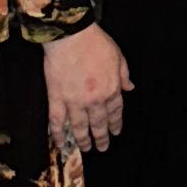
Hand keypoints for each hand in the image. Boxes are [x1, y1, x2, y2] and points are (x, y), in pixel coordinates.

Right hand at [42, 23, 131, 153]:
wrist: (71, 37)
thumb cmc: (96, 43)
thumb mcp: (118, 57)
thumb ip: (124, 75)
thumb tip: (130, 88)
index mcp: (111, 89)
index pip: (115, 111)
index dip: (115, 123)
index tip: (116, 132)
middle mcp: (95, 100)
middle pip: (99, 123)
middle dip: (101, 137)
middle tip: (102, 148)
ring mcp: (74, 102)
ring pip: (79, 127)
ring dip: (83, 139)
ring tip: (86, 149)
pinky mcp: (56, 100)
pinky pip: (57, 122)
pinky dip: (58, 134)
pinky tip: (60, 143)